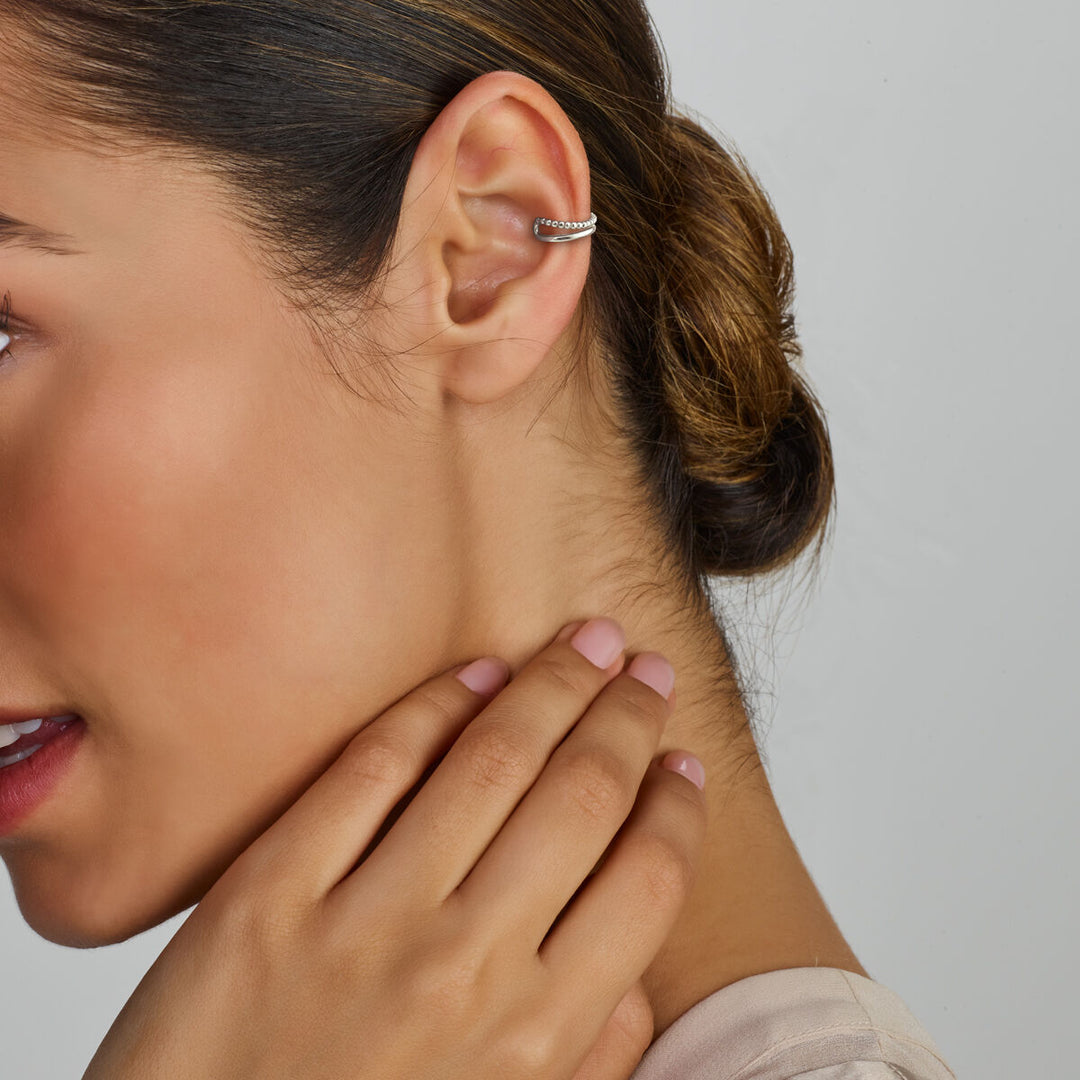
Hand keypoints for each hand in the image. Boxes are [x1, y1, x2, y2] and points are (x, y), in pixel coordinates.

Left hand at [82, 617, 707, 1079]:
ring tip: (586, 644)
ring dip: (553, 686)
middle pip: (581, 796)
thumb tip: (637, 981)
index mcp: (535, 1040)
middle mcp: (464, 969)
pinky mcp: (269, 890)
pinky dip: (434, 705)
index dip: (677, 806)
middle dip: (628, 718)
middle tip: (645, 673)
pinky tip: (475, 675)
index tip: (682, 763)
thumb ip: (586, 1064)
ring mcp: (365, 921)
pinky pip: (374, 766)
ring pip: (491, 762)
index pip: (647, 880)